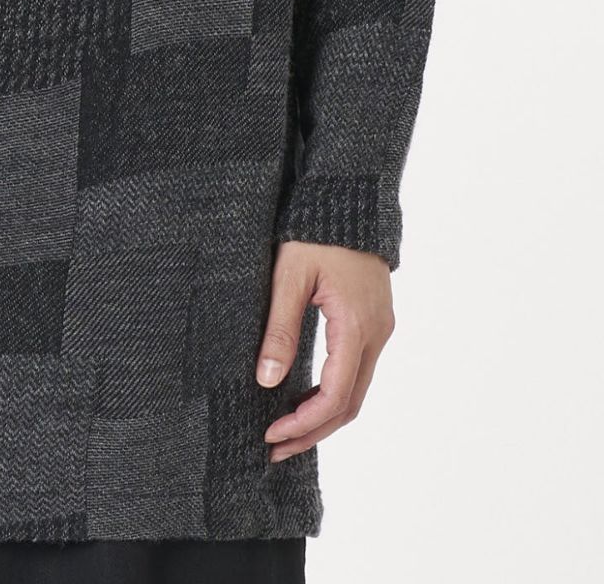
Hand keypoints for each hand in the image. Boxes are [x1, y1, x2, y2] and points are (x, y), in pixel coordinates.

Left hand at [255, 240, 394, 462]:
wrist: (348, 197)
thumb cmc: (315, 231)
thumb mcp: (289, 277)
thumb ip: (279, 329)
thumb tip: (266, 380)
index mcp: (356, 325)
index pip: (335, 395)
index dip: (304, 423)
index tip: (271, 435)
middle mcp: (376, 334)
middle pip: (349, 404)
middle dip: (312, 431)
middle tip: (275, 448)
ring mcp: (380, 328)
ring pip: (356, 391)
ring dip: (323, 416)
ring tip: (285, 431)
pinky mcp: (374, 322)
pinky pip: (357, 371)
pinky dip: (333, 393)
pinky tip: (305, 398)